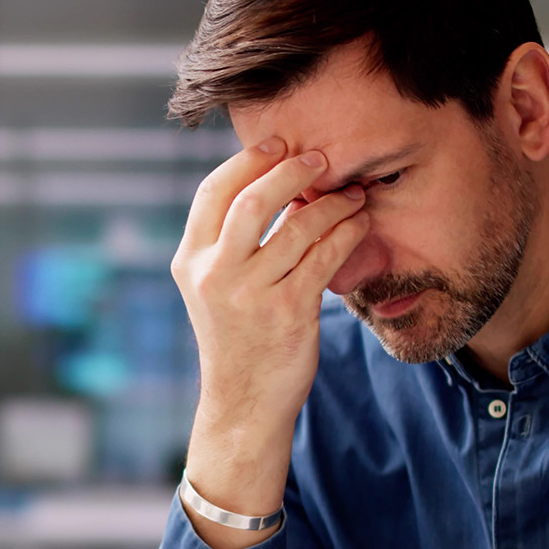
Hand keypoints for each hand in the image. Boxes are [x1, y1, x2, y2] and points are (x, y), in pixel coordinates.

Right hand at [171, 141, 369, 548]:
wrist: (244, 403)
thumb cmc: (237, 339)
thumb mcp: (212, 289)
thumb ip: (227, 243)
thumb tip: (269, 180)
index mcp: (190, 261)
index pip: (213, 192)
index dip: (247, 160)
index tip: (279, 144)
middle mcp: (214, 275)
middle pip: (252, 200)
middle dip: (291, 171)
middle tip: (320, 159)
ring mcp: (250, 295)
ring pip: (296, 227)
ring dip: (331, 203)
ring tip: (352, 193)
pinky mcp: (288, 312)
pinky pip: (323, 257)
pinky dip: (345, 233)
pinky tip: (358, 223)